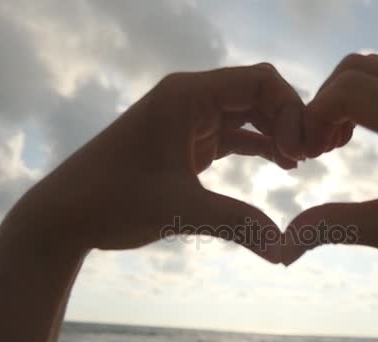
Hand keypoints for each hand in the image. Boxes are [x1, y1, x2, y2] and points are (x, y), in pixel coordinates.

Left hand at [13, 63, 304, 261]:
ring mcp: (189, 118)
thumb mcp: (180, 209)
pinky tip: (282, 163)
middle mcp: (190, 98)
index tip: (301, 151)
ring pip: (248, 113)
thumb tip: (283, 248)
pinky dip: (259, 145)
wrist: (66, 213)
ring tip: (302, 160)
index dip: (290, 109)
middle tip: (311, 156)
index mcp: (187, 96)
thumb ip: (237, 224)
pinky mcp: (188, 140)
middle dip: (289, 119)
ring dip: (277, 132)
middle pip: (258, 93)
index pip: (259, 81)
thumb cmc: (113, 200)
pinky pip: (234, 134)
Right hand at [285, 54, 377, 309]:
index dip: (313, 114)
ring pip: (375, 69)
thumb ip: (332, 228)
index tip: (308, 153)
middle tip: (319, 147)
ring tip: (337, 143)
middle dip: (324, 102)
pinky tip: (363, 136)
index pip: (347, 88)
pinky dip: (367, 99)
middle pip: (356, 67)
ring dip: (344, 98)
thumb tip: (281, 249)